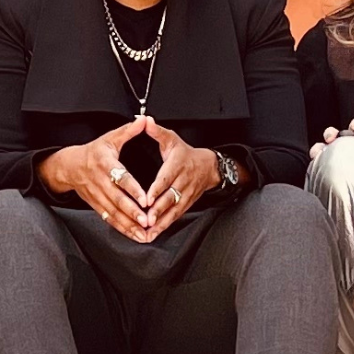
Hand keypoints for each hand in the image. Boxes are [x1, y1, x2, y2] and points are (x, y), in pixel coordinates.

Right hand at [38, 118, 149, 242]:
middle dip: (132, 211)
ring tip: (144, 233)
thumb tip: (144, 120)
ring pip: (114, 212)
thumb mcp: (109, 138)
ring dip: (129, 224)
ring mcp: (96, 195)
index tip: (145, 199)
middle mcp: (99, 181)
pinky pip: (110, 219)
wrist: (69, 166)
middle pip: (117, 199)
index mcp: (104, 163)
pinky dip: (122, 228)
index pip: (120, 177)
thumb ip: (128, 131)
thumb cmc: (94, 151)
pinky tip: (135, 235)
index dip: (133, 189)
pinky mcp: (96, 205)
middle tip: (147, 220)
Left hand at [138, 118, 220, 240]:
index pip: (166, 178)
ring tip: (149, 230)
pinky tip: (154, 233)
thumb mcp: (172, 138)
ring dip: (162, 221)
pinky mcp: (187, 203)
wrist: (208, 166)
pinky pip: (176, 216)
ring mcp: (186, 194)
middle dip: (158, 209)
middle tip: (147, 219)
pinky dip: (166, 225)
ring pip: (174, 209)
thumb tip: (144, 120)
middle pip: (170, 197)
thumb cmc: (184, 152)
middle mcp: (183, 181)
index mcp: (178, 164)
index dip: (157, 189)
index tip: (147, 198)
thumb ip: (156, 131)